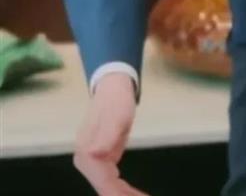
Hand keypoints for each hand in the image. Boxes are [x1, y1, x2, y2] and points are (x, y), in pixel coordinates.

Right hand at [74, 73, 147, 194]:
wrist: (113, 87)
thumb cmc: (116, 100)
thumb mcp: (117, 116)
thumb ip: (106, 135)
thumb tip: (94, 154)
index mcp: (86, 152)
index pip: (103, 182)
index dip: (119, 195)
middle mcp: (84, 160)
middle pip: (104, 187)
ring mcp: (90, 161)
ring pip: (107, 186)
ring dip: (123, 194)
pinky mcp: (98, 159)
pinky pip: (110, 179)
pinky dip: (122, 188)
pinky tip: (133, 193)